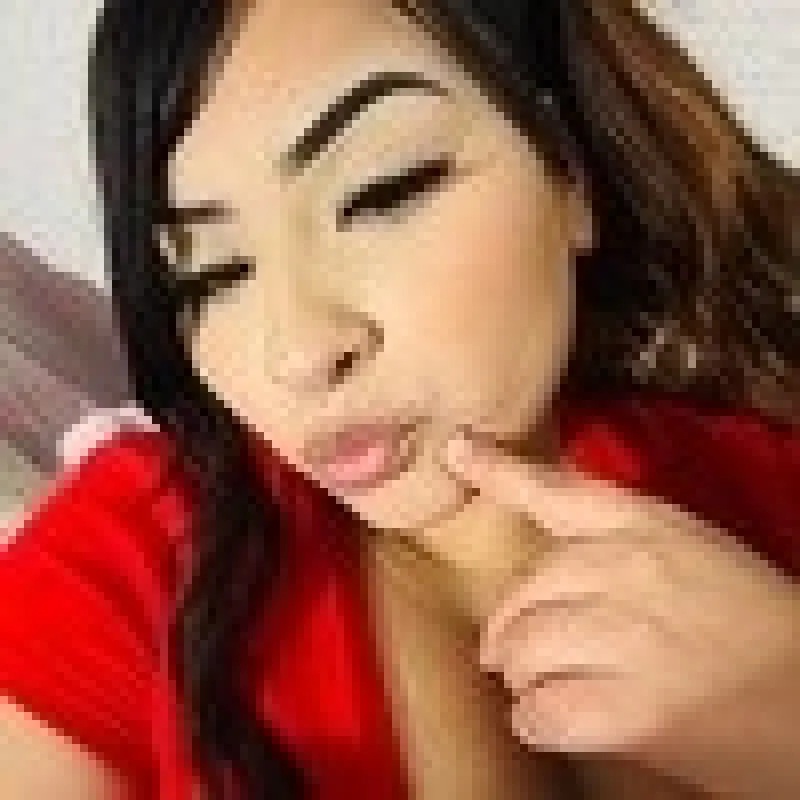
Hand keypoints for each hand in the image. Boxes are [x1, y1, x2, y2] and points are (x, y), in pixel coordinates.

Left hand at [444, 430, 798, 790]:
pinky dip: (539, 720)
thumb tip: (539, 563)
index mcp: (647, 526)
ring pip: (522, 649)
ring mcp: (629, 637)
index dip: (498, 470)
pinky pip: (540, 710)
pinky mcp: (631, 711)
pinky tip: (561, 718)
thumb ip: (615, 541)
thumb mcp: (690, 550)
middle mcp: (630, 570)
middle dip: (513, 629)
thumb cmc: (751, 623)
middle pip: (523, 590)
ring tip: (554, 685)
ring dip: (526, 676)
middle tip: (521, 650)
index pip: (556, 491)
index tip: (456, 450)